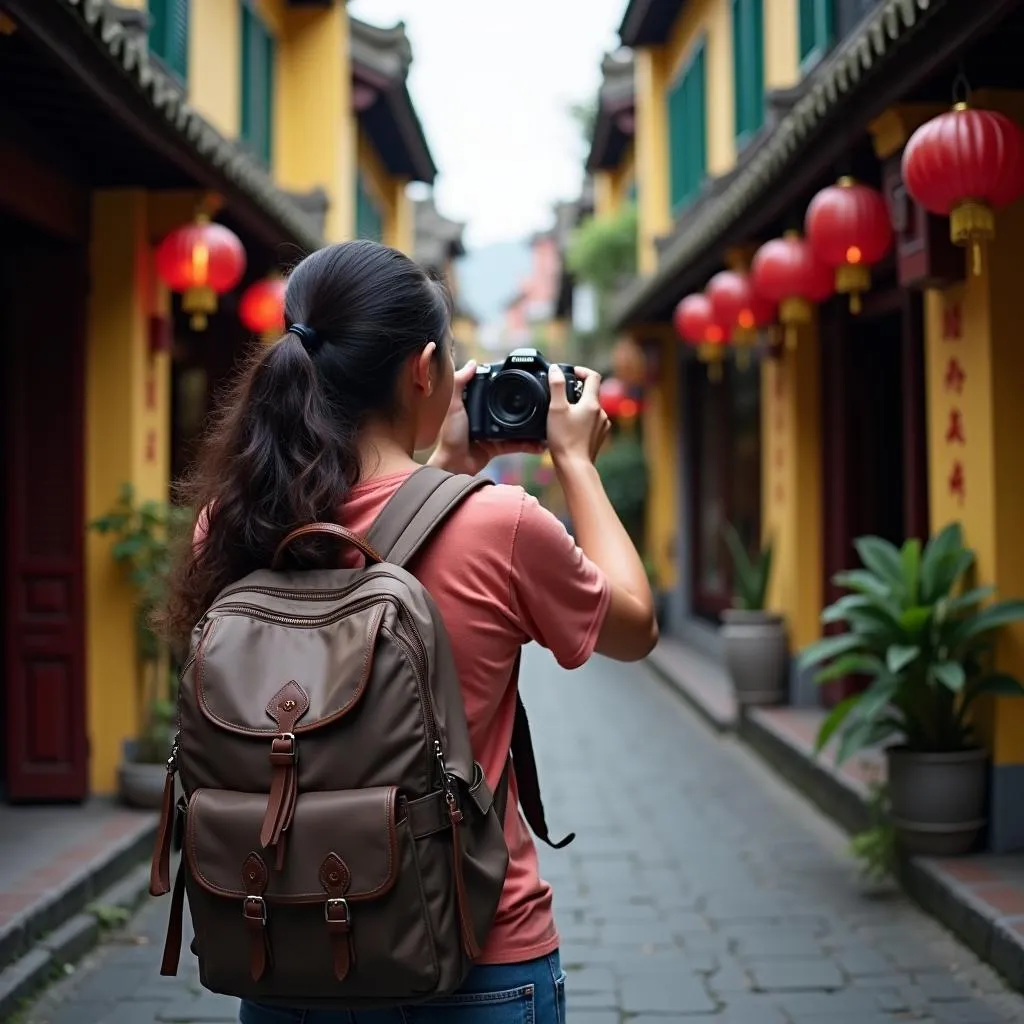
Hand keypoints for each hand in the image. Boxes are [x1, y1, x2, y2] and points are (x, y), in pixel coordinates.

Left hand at [429, 361, 543, 475]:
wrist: (454, 465)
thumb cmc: (450, 436)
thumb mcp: (453, 406)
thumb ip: (460, 383)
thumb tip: (473, 363)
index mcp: (474, 405)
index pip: (493, 391)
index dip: (506, 385)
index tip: (522, 379)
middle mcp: (485, 417)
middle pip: (508, 407)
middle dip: (524, 405)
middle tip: (541, 399)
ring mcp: (493, 432)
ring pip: (516, 426)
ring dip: (530, 425)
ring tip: (545, 421)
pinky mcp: (498, 447)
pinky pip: (517, 443)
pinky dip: (528, 444)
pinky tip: (539, 442)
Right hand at [547, 364, 609, 467]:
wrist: (574, 466)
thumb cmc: (564, 439)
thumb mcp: (556, 409)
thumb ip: (556, 386)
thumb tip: (556, 370)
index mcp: (592, 403)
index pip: (593, 376)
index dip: (581, 371)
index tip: (571, 373)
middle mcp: (601, 412)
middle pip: (591, 393)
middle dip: (577, 391)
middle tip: (562, 395)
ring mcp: (602, 425)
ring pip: (591, 408)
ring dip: (580, 406)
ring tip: (564, 413)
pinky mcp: (599, 437)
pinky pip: (592, 422)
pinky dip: (582, 420)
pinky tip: (571, 427)